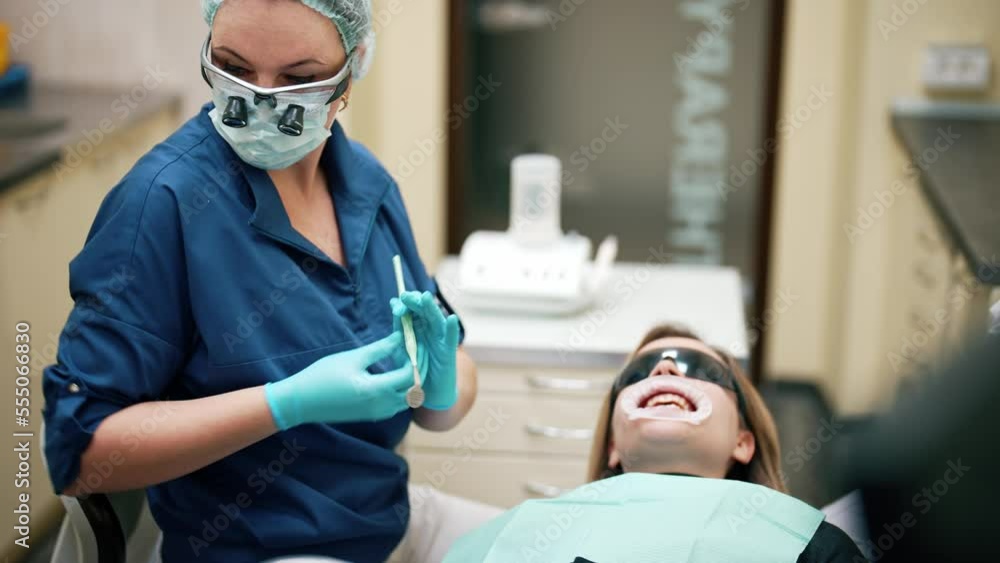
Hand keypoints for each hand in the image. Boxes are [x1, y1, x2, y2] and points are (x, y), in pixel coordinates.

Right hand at [264, 332, 413, 429]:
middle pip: (414, 390)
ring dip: (411, 382)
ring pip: (407, 400)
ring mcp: (377, 413)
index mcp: (377, 390)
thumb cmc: (323, 376)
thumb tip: (400, 337)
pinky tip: (394, 375)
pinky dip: (401, 391)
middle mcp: (382, 406)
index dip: (417, 358)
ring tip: (405, 361)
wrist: (301, 401)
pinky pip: (396, 405)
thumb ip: (380, 349)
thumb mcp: (353, 358)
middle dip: (419, 370)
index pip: (411, 375)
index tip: (416, 343)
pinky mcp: (371, 416)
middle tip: (415, 352)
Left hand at [391, 291, 459, 409]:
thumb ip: (398, 331)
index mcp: (418, 326)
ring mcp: (440, 339)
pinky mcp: (448, 351)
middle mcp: (430, 329)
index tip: (395, 305)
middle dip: (415, 302)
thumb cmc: (414, 368)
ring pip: (436, 320)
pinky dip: (452, 329)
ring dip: (431, 308)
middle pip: (424, 310)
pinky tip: (451, 319)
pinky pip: (451, 338)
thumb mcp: (402, 348)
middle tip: (406, 297)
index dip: (404, 304)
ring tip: (425, 297)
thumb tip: (395, 309)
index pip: (412, 309)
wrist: (428, 390)